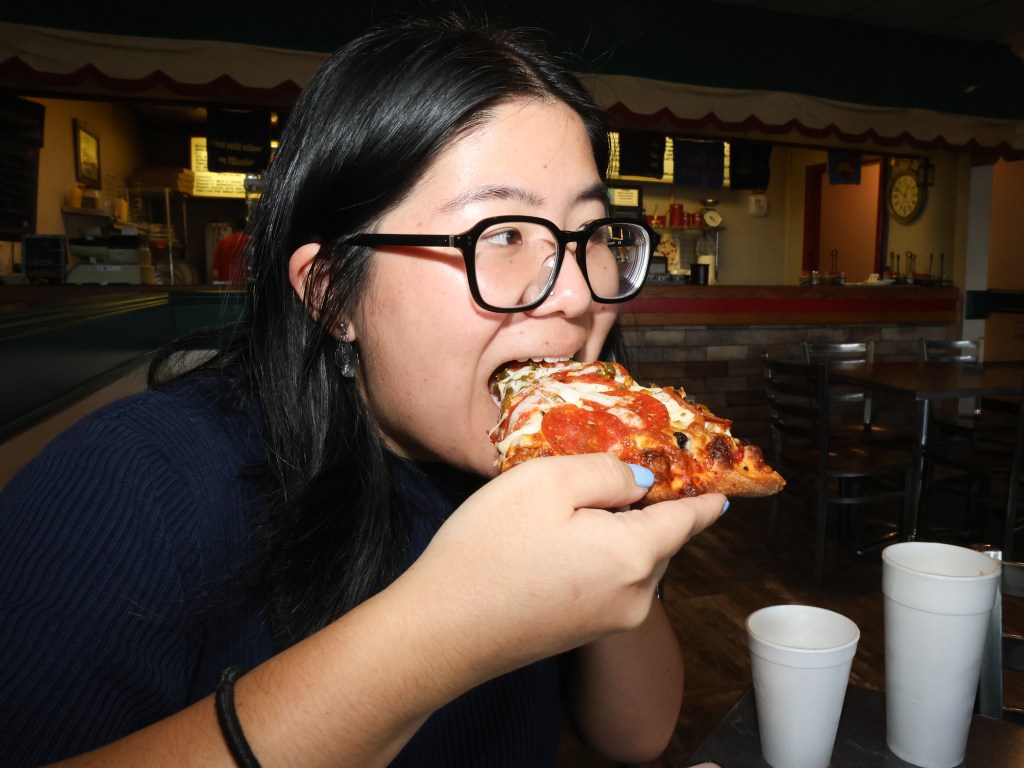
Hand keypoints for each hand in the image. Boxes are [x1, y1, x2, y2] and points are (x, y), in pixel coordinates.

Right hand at [397, 453, 723, 680]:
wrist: (441, 631)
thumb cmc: (489, 550)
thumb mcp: (547, 482)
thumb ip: (606, 472)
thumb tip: (639, 482)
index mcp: (635, 555)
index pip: (690, 518)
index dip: (706, 496)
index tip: (724, 486)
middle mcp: (635, 595)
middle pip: (660, 539)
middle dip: (649, 507)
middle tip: (621, 473)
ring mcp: (609, 619)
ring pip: (633, 560)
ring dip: (619, 531)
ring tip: (577, 504)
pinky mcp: (582, 632)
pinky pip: (609, 582)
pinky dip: (600, 556)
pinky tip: (560, 541)